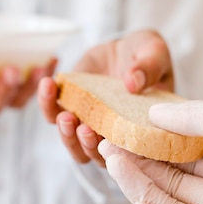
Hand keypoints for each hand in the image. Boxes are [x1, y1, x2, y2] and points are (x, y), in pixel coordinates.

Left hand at [38, 30, 173, 166]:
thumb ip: (150, 67)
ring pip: (73, 143)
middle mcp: (113, 134)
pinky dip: (47, 103)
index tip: (111, 141)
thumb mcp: (155, 53)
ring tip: (65, 117)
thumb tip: (133, 82)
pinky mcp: (69, 107)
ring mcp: (89, 123)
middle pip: (99, 156)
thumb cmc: (147, 54)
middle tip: (85, 129)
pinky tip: (49, 84)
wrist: (124, 47)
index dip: (121, 154)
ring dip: (67, 136)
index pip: (132, 154)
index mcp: (140, 130)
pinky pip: (52, 113)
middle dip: (89, 147)